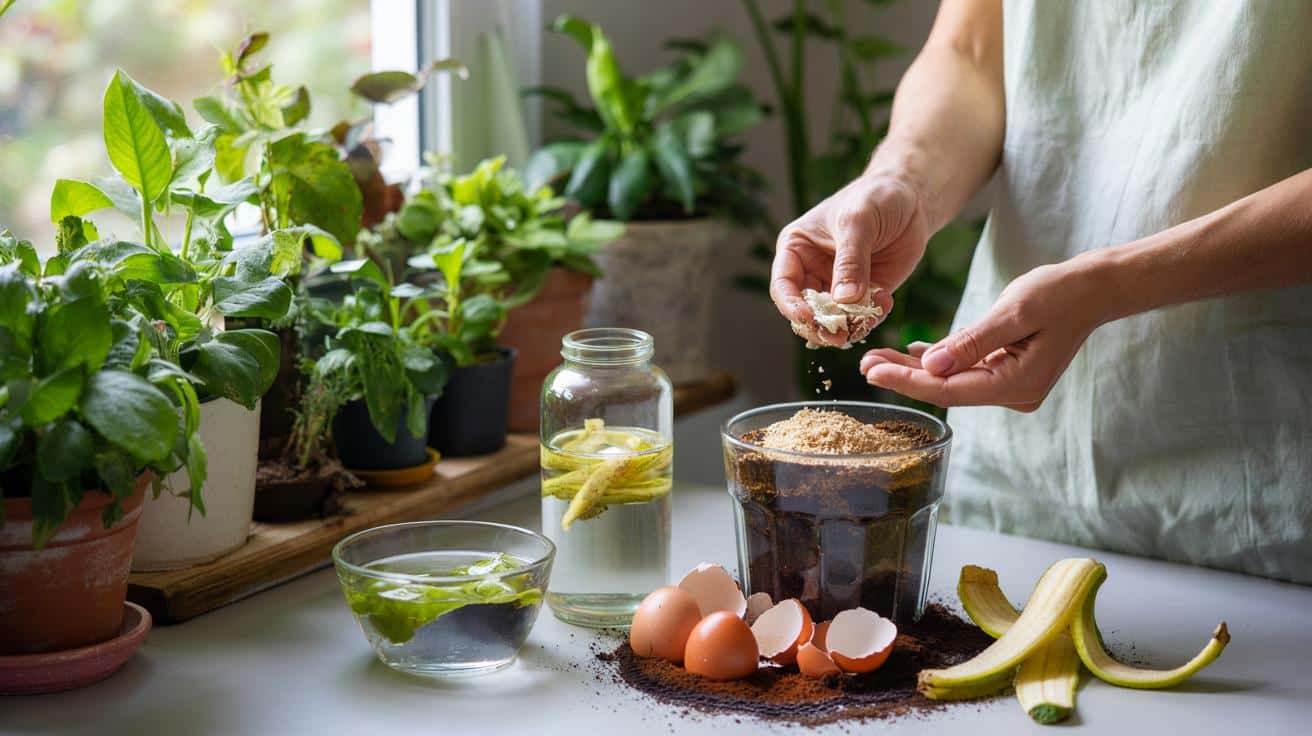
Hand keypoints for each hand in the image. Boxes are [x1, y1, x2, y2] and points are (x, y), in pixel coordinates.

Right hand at [770, 174, 927, 345]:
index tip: (808, 318)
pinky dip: (871, 319)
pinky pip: (861, 318)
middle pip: (805, 310)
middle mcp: (812, 271)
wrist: (912, 198)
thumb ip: (850, 260)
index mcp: (796, 249)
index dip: (792, 306)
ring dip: (848, 327)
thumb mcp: (858, 221)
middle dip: (820, 325)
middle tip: (838, 336)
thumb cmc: (875, 197)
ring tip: (865, 320)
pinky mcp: (864, 295)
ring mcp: (838, 286)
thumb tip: (844, 300)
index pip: (784, 285)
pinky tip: (886, 302)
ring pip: (833, 320)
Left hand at [860, 261, 1108, 411]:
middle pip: (946, 389)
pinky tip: (911, 351)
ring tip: (875, 356)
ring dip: (915, 367)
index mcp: (1015, 385)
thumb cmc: (1059, 294)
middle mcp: (1011, 392)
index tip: (872, 372)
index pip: (948, 390)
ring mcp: (1009, 384)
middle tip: (862, 365)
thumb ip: (972, 341)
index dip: (907, 381)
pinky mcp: (1005, 370)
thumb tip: (931, 365)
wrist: (1092, 288)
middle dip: (903, 376)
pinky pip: (964, 368)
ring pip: (952, 379)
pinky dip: (939, 359)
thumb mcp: (1013, 312)